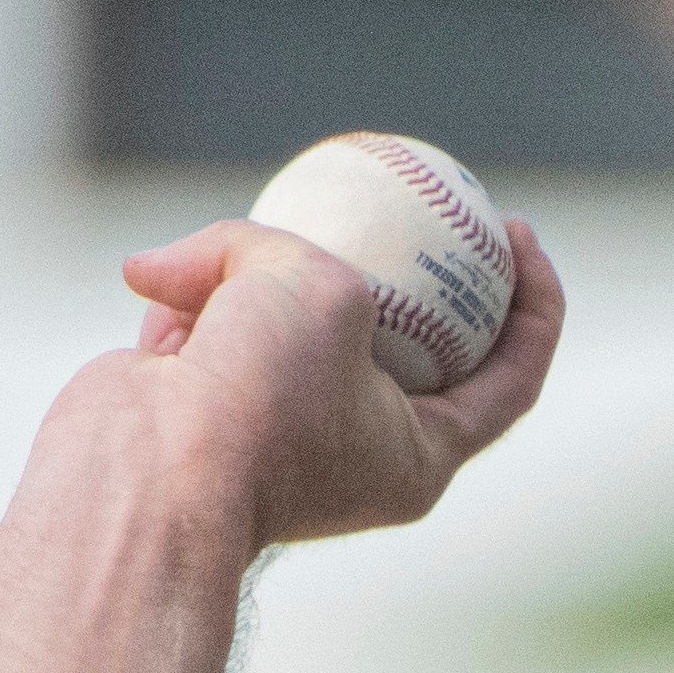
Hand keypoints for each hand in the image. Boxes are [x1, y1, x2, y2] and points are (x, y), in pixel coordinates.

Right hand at [88, 213, 566, 548]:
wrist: (139, 477)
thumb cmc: (257, 400)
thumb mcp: (322, 290)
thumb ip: (307, 254)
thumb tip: (221, 268)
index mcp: (420, 454)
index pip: (511, 379)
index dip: (534, 303)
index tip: (516, 230)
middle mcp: (356, 448)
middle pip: (409, 345)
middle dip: (411, 270)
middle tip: (424, 195)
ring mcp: (278, 429)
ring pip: (289, 320)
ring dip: (256, 267)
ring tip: (231, 241)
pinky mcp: (202, 409)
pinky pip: (210, 328)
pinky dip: (188, 296)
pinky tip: (158, 276)